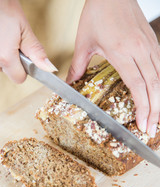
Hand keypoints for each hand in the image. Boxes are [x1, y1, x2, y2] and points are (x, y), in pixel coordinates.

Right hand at [0, 0, 56, 83]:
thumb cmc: (4, 8)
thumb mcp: (25, 30)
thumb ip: (37, 52)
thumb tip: (49, 68)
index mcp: (5, 57)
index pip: (19, 78)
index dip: (25, 69)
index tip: (25, 57)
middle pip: (10, 72)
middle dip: (15, 61)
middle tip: (14, 42)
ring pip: (2, 66)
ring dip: (6, 56)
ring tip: (5, 38)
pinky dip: (0, 52)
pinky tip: (1, 39)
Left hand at [67, 0, 159, 137]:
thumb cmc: (98, 13)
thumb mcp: (84, 42)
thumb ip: (78, 66)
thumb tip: (70, 84)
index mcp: (122, 52)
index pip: (137, 85)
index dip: (142, 107)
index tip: (143, 124)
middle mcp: (140, 50)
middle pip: (154, 86)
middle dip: (155, 111)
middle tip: (152, 129)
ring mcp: (149, 45)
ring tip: (158, 119)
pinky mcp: (152, 42)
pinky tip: (159, 96)